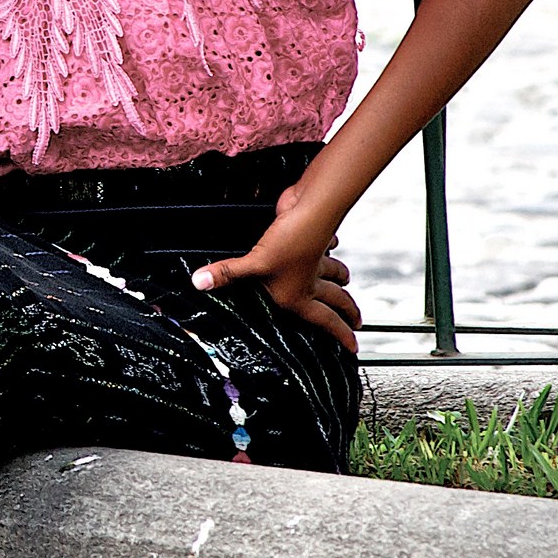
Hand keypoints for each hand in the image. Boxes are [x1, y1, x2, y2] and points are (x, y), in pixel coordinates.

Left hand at [191, 184, 361, 353]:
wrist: (309, 209)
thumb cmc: (289, 242)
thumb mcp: (254, 263)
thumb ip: (227, 275)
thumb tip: (200, 283)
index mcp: (301, 296)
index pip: (325, 321)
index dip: (340, 336)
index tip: (353, 348)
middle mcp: (312, 280)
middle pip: (336, 300)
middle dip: (347, 313)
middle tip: (357, 323)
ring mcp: (315, 260)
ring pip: (334, 272)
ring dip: (340, 278)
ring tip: (344, 284)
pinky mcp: (314, 240)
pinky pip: (328, 248)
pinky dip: (331, 249)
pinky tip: (331, 248)